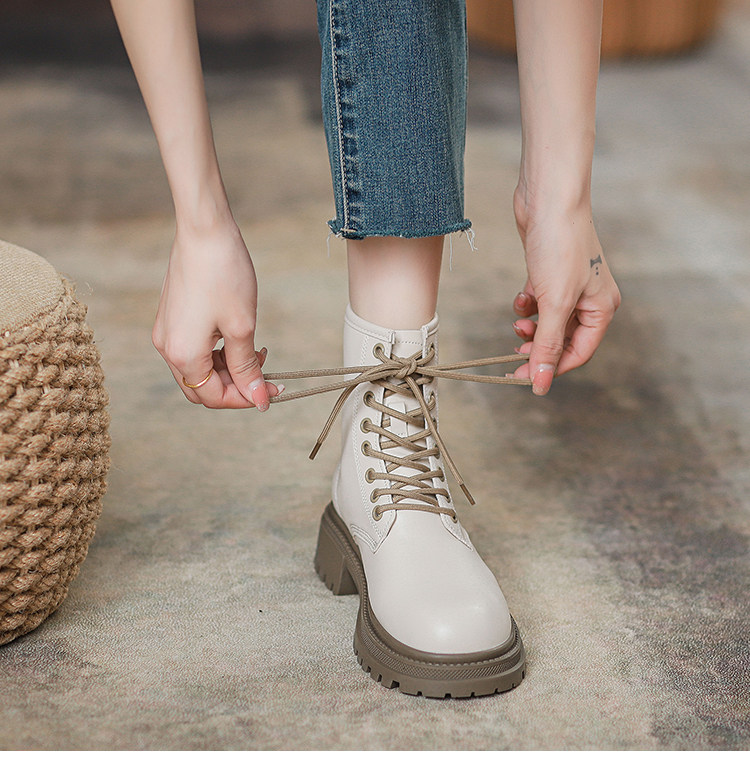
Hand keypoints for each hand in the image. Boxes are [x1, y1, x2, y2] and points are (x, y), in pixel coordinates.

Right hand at [151, 219, 281, 409]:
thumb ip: (247, 369)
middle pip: (202, 388)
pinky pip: (193, 351)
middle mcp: (167, 348)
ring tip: (257, 353)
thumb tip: (258, 400)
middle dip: (235, 387)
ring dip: (228, 370)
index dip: (245, 398)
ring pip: (198, 371)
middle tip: (266, 376)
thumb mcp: (242, 328)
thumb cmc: (224, 274)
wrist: (204, 231)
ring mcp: (166, 333)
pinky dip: (216, 354)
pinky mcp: (171, 319)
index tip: (271, 391)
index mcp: (182, 355)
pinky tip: (237, 340)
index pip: (213, 397)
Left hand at [511, 195, 620, 394]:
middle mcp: (590, 299)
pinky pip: (538, 301)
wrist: (548, 199)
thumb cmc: (560, 246)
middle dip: (538, 348)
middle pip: (562, 339)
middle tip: (514, 356)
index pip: (578, 353)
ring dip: (531, 327)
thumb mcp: (554, 304)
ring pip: (548, 321)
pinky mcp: (549, 273)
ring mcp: (570, 285)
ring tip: (519, 325)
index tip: (524, 378)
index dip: (551, 368)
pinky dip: (527, 304)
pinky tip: (520, 298)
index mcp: (602, 309)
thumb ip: (548, 345)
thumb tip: (541, 383)